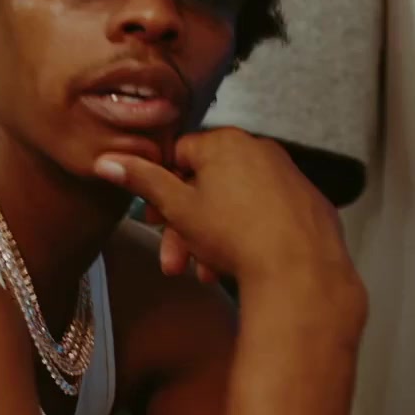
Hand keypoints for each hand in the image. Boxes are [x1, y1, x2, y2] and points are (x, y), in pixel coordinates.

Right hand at [94, 127, 355, 288]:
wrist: (300, 271)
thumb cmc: (234, 234)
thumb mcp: (176, 207)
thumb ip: (142, 179)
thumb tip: (106, 160)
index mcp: (225, 142)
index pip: (178, 154)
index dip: (161, 187)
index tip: (154, 217)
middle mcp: (260, 150)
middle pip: (206, 185)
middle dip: (184, 226)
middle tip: (173, 257)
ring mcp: (288, 176)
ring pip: (234, 203)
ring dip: (211, 238)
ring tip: (204, 272)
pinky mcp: (308, 203)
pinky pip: (266, 213)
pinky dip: (246, 234)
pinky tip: (235, 265)